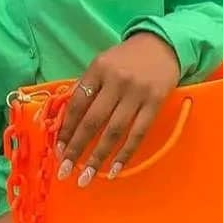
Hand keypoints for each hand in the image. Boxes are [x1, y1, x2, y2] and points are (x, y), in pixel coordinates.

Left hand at [55, 32, 180, 186]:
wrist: (163, 45)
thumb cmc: (127, 59)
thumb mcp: (103, 64)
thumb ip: (88, 88)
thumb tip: (68, 123)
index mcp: (98, 69)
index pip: (77, 104)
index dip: (66, 129)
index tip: (59, 150)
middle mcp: (116, 81)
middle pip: (92, 121)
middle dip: (76, 148)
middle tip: (65, 171)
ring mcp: (137, 92)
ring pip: (114, 131)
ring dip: (98, 157)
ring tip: (85, 177)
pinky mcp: (155, 102)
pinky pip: (138, 133)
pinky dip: (125, 154)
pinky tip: (114, 170)